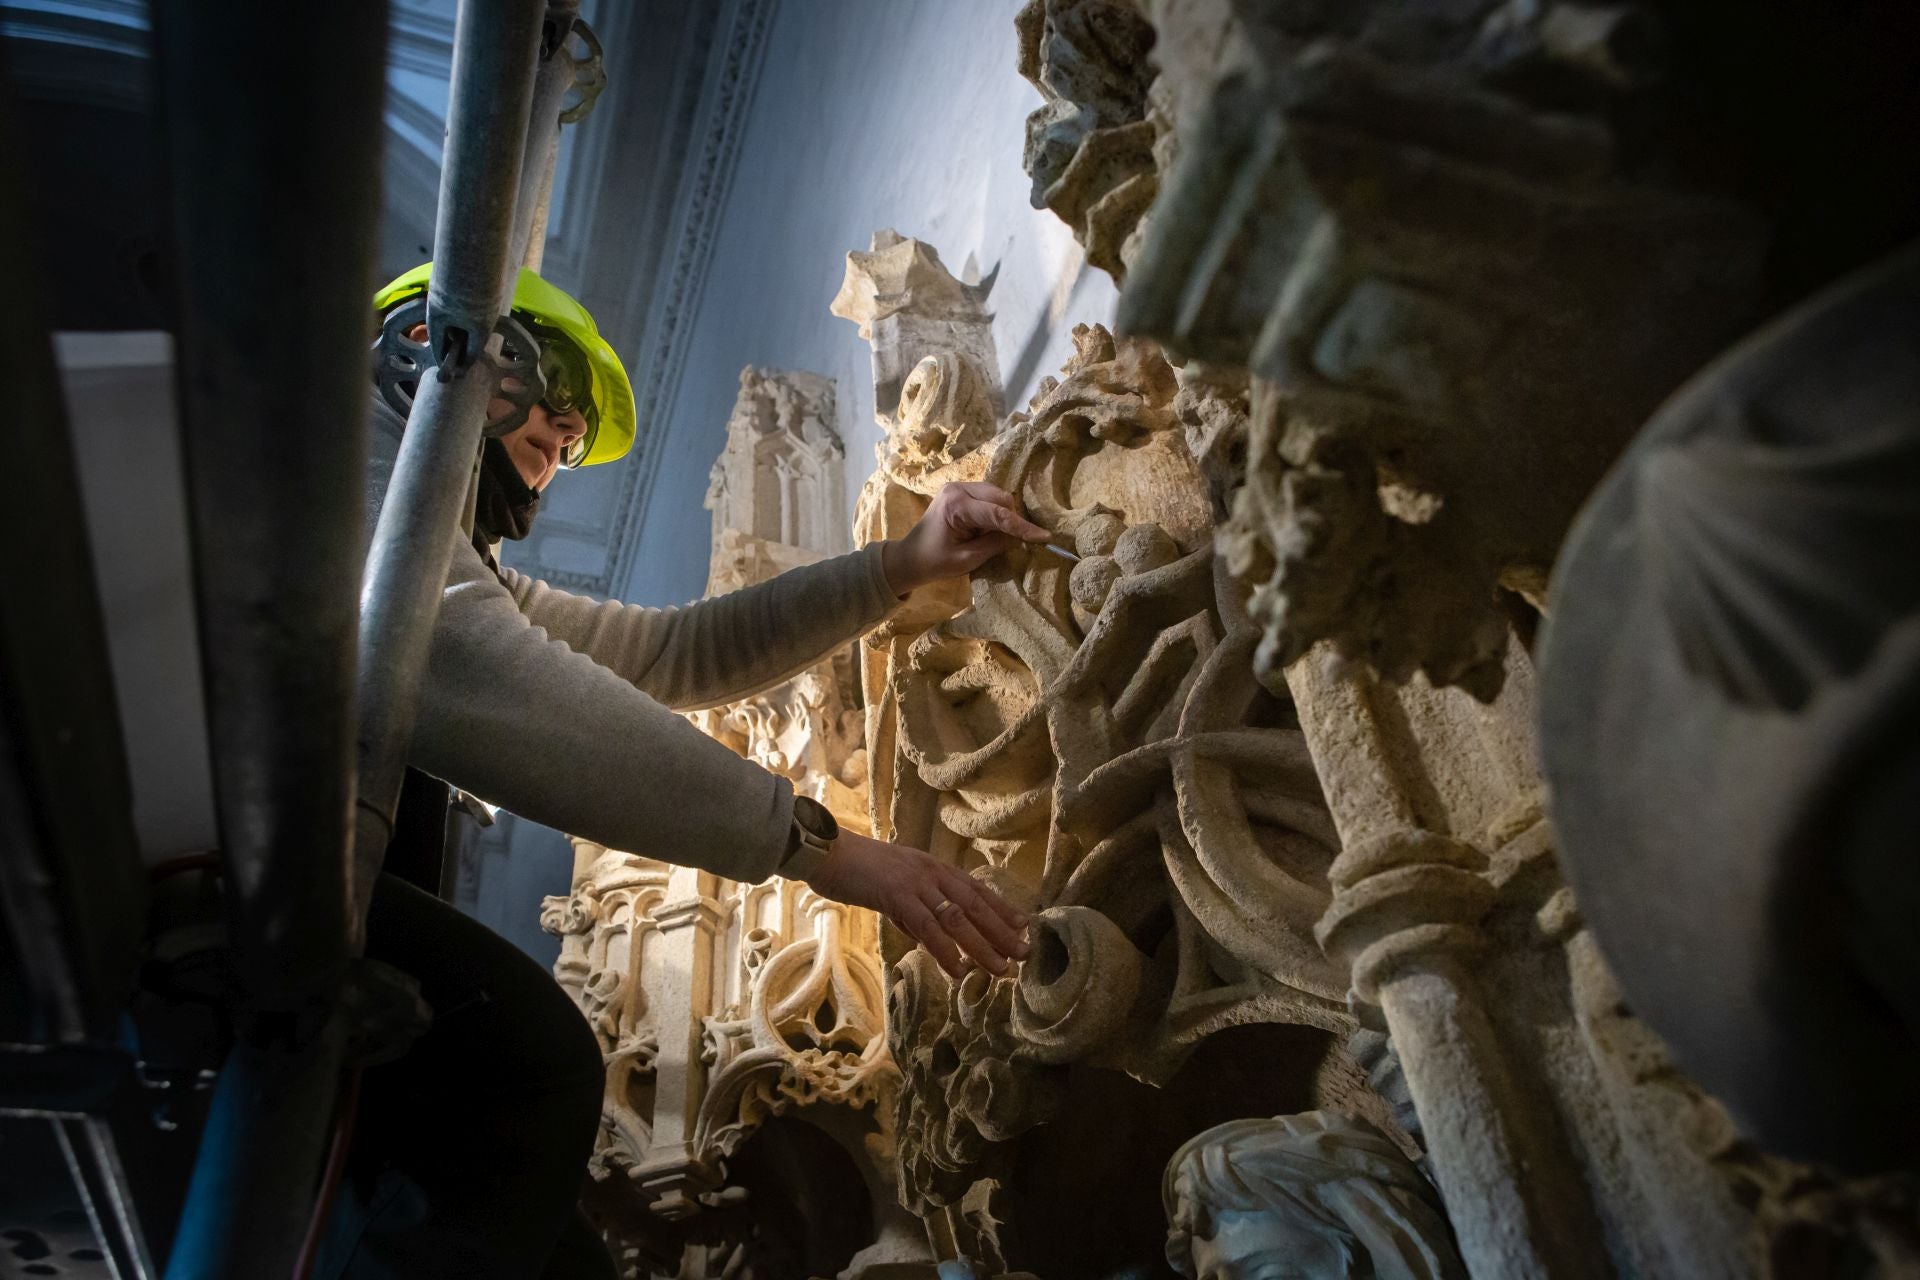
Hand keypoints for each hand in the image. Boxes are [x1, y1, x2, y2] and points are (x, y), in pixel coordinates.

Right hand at [802, 828, 1029, 979]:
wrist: (826, 851)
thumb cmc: (857, 870)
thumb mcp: (894, 887)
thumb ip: (914, 910)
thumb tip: (928, 938)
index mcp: (932, 867)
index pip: (975, 889)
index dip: (1001, 908)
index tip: (1024, 927)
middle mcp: (931, 872)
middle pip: (974, 904)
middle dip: (1001, 931)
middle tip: (1025, 954)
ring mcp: (916, 882)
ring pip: (957, 917)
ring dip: (982, 945)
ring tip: (1000, 969)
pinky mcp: (896, 895)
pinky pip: (927, 926)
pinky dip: (945, 950)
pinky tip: (958, 970)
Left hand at [881, 481, 1051, 595]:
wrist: (910, 557)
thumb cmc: (935, 562)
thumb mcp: (968, 559)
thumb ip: (996, 545)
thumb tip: (1020, 538)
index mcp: (956, 505)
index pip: (998, 514)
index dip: (1023, 527)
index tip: (1044, 536)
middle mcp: (957, 488)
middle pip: (1000, 498)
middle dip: (1012, 519)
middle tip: (1011, 541)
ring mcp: (958, 486)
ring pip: (997, 495)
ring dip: (1003, 515)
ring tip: (994, 537)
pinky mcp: (960, 491)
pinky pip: (988, 497)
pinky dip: (995, 512)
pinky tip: (987, 528)